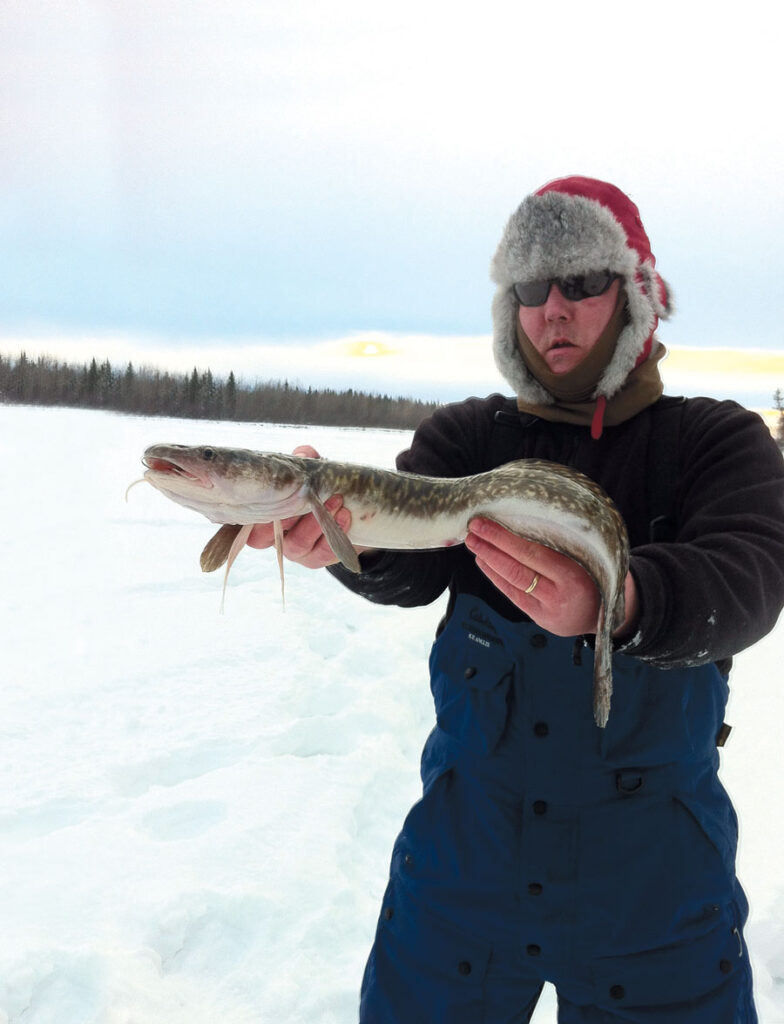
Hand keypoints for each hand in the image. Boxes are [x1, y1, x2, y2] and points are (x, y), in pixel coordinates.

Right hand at [245, 445, 356, 569]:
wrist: (345, 509)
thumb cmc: (316, 487)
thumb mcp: (307, 471)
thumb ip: (302, 460)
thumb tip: (302, 453)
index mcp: (260, 517)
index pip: (243, 522)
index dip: (252, 511)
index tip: (271, 492)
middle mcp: (272, 538)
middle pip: (264, 537)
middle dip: (286, 514)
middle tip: (307, 494)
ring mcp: (293, 552)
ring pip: (295, 545)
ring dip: (316, 522)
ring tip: (336, 499)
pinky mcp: (315, 559)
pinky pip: (321, 553)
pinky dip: (335, 532)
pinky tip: (345, 514)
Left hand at [465, 518, 638, 637]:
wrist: (609, 614)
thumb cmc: (599, 573)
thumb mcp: (592, 555)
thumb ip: (567, 541)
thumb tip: (528, 513)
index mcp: (576, 576)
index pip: (533, 553)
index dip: (505, 538)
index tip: (486, 522)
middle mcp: (560, 595)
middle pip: (518, 567)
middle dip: (491, 546)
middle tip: (473, 527)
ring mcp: (548, 610)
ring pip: (512, 581)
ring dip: (489, 559)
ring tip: (474, 542)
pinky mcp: (539, 618)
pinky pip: (513, 594)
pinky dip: (496, 576)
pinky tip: (483, 561)